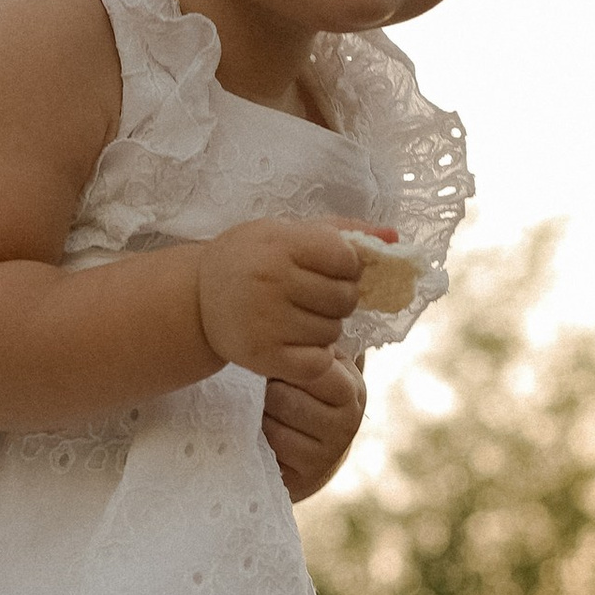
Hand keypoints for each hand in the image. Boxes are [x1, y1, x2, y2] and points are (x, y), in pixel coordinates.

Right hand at [195, 218, 367, 390]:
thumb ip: (343, 232)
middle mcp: (272, 280)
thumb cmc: (252, 258)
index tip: (328, 269)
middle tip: (312, 296)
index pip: (347, 259)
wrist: (197, 299)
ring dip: (326, 327)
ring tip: (298, 317)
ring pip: (334, 331)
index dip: (347, 267)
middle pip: (345, 299)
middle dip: (339, 299)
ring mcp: (266, 321)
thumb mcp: (288, 231)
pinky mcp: (263, 357)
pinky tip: (295, 342)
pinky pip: (318, 362)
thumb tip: (397, 238)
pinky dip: (316, 356)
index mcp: (280, 243)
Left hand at [263, 352, 365, 500]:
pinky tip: (265, 433)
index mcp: (351, 387)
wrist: (303, 459)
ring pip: (276, 419)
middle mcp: (349, 419)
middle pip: (286, 393)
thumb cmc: (301, 400)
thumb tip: (310, 303)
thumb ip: (314, 347)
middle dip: (270, 390)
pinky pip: (273, 444)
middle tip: (268, 390)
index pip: (312, 366)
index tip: (276, 364)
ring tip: (267, 411)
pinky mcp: (310, 472)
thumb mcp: (313, 370)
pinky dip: (262, 437)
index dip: (285, 364)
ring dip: (263, 414)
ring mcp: (331, 449)